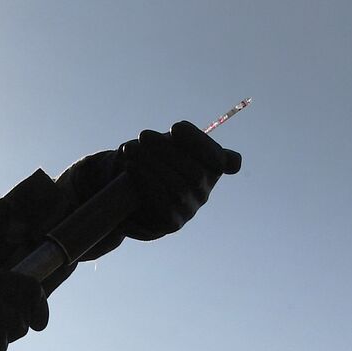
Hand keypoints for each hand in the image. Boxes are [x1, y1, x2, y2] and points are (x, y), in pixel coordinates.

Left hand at [58, 121, 242, 246]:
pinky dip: (146, 181)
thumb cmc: (152, 163)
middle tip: (142, 135)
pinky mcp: (172, 223)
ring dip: (152, 165)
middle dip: (166, 150)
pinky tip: (130, 166)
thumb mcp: (168, 145)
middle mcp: (205, 191)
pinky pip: (163, 203)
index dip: (205, 146)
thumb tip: (185, 134)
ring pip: (178, 188)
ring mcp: (191, 209)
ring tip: (130, 148)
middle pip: (196, 173)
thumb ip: (183, 138)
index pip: (226, 161)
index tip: (175, 127)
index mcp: (212, 169)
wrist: (125, 195)